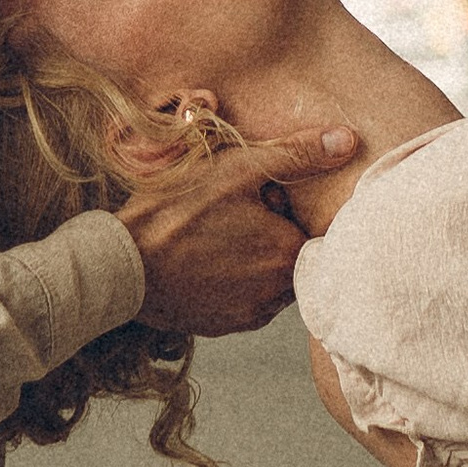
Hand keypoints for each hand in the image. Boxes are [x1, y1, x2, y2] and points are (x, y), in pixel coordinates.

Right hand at [121, 127, 357, 337]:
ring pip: (267, 277)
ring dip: (252, 258)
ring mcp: (250, 314)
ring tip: (213, 236)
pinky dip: (231, 281)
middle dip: (270, 233)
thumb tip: (347, 140)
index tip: (258, 197)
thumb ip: (296, 155)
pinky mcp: (224, 326)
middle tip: (229, 214)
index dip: (284, 207)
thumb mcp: (236, 169)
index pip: (309, 227)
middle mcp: (278, 294)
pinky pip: (243, 299)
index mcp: (288, 253)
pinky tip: (203, 261)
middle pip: (289, 253)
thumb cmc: (175, 211)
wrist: (120, 266)